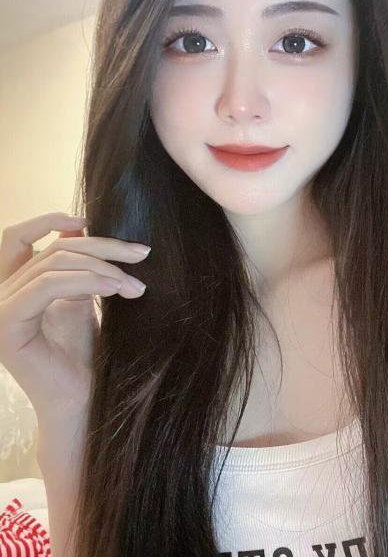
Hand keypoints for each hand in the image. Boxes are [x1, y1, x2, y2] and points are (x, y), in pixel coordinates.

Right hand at [0, 211, 149, 422]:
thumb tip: (78, 227)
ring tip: (137, 284)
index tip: (88, 218)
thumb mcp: (80, 298)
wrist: (82, 401)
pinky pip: (49, 285)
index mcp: (12, 287)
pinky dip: (88, 281)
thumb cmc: (83, 356)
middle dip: (103, 247)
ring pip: (54, 264)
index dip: (47, 220)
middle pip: (52, 249)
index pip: (17, 238)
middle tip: (142, 253)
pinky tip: (117, 289)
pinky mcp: (7, 324)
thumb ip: (75, 266)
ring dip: (104, 268)